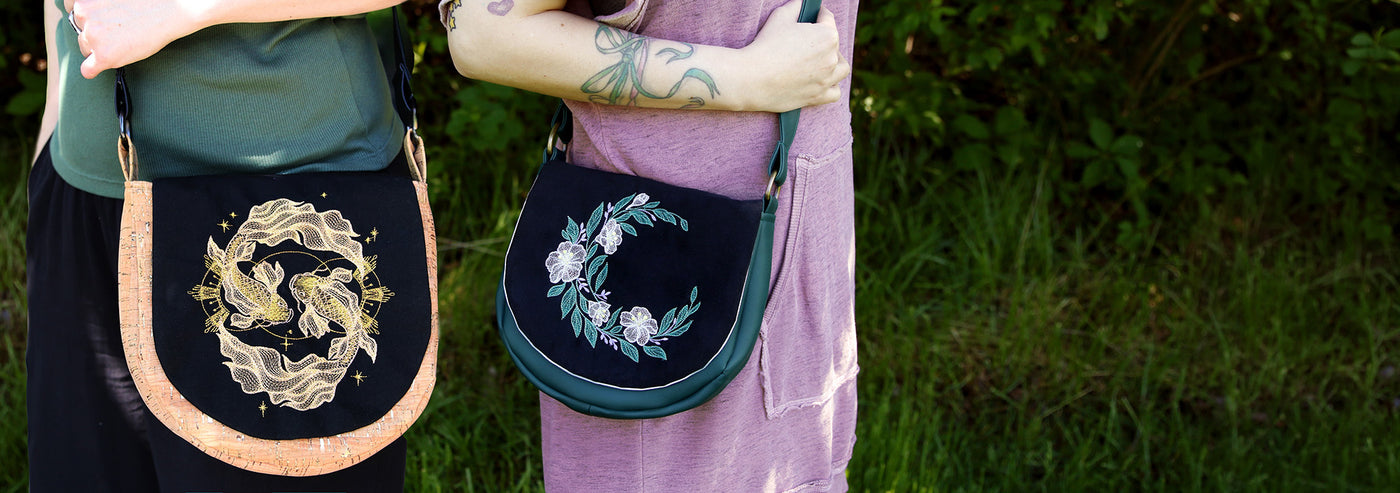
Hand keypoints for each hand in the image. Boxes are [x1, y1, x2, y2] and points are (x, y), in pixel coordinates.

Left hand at [66, 0, 209, 78]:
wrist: (169, 11)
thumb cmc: (146, 1)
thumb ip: (97, 4)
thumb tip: (92, 18)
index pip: (71, 9)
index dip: (86, 16)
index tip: (100, 19)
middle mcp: (82, 16)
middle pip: (79, 31)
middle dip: (93, 34)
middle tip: (116, 34)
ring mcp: (92, 36)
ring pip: (84, 48)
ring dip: (98, 49)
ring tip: (122, 44)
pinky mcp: (103, 55)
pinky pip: (87, 69)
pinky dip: (92, 70)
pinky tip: (101, 67)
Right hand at [739, 0, 849, 112]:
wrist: (751, 78)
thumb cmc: (765, 46)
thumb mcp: (780, 16)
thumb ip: (796, 6)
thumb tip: (802, 2)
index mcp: (827, 35)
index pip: (828, 19)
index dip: (819, 15)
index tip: (815, 15)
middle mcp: (832, 57)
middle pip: (834, 44)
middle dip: (823, 39)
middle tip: (808, 40)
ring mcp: (827, 79)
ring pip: (841, 69)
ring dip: (835, 63)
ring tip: (823, 61)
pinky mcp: (818, 96)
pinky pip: (835, 93)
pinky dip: (832, 87)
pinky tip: (822, 81)